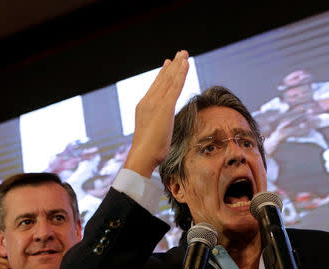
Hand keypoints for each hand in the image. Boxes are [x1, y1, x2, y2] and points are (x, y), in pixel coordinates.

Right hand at [124, 50, 188, 176]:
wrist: (142, 155)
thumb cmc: (148, 151)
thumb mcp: (153, 134)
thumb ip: (158, 126)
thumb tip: (162, 128)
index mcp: (144, 107)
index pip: (156, 87)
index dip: (164, 74)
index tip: (169, 64)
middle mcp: (148, 101)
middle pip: (163, 79)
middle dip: (173, 66)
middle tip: (180, 53)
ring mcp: (155, 103)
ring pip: (169, 80)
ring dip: (178, 66)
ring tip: (184, 54)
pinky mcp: (164, 107)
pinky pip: (175, 86)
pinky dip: (180, 74)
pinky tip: (185, 65)